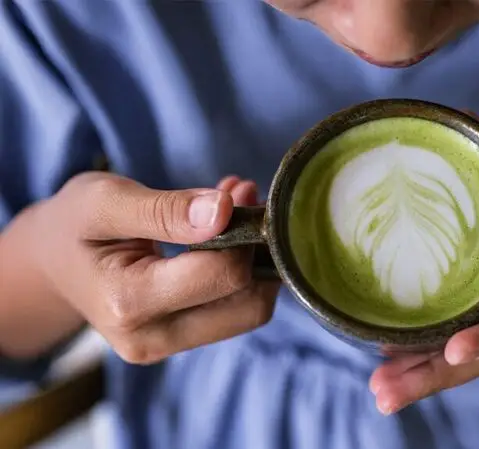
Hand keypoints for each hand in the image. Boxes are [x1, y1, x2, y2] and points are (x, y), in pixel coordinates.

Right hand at [34, 173, 279, 363]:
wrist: (50, 262)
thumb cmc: (74, 224)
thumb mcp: (106, 200)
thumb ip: (166, 209)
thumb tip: (224, 212)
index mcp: (127, 303)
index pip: (221, 275)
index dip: (242, 232)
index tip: (236, 192)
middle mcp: (151, 338)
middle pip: (247, 305)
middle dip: (256, 248)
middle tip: (243, 196)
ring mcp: (168, 347)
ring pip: (250, 312)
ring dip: (256, 260)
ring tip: (236, 210)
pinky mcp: (182, 342)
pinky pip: (236, 311)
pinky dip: (243, 272)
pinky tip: (227, 234)